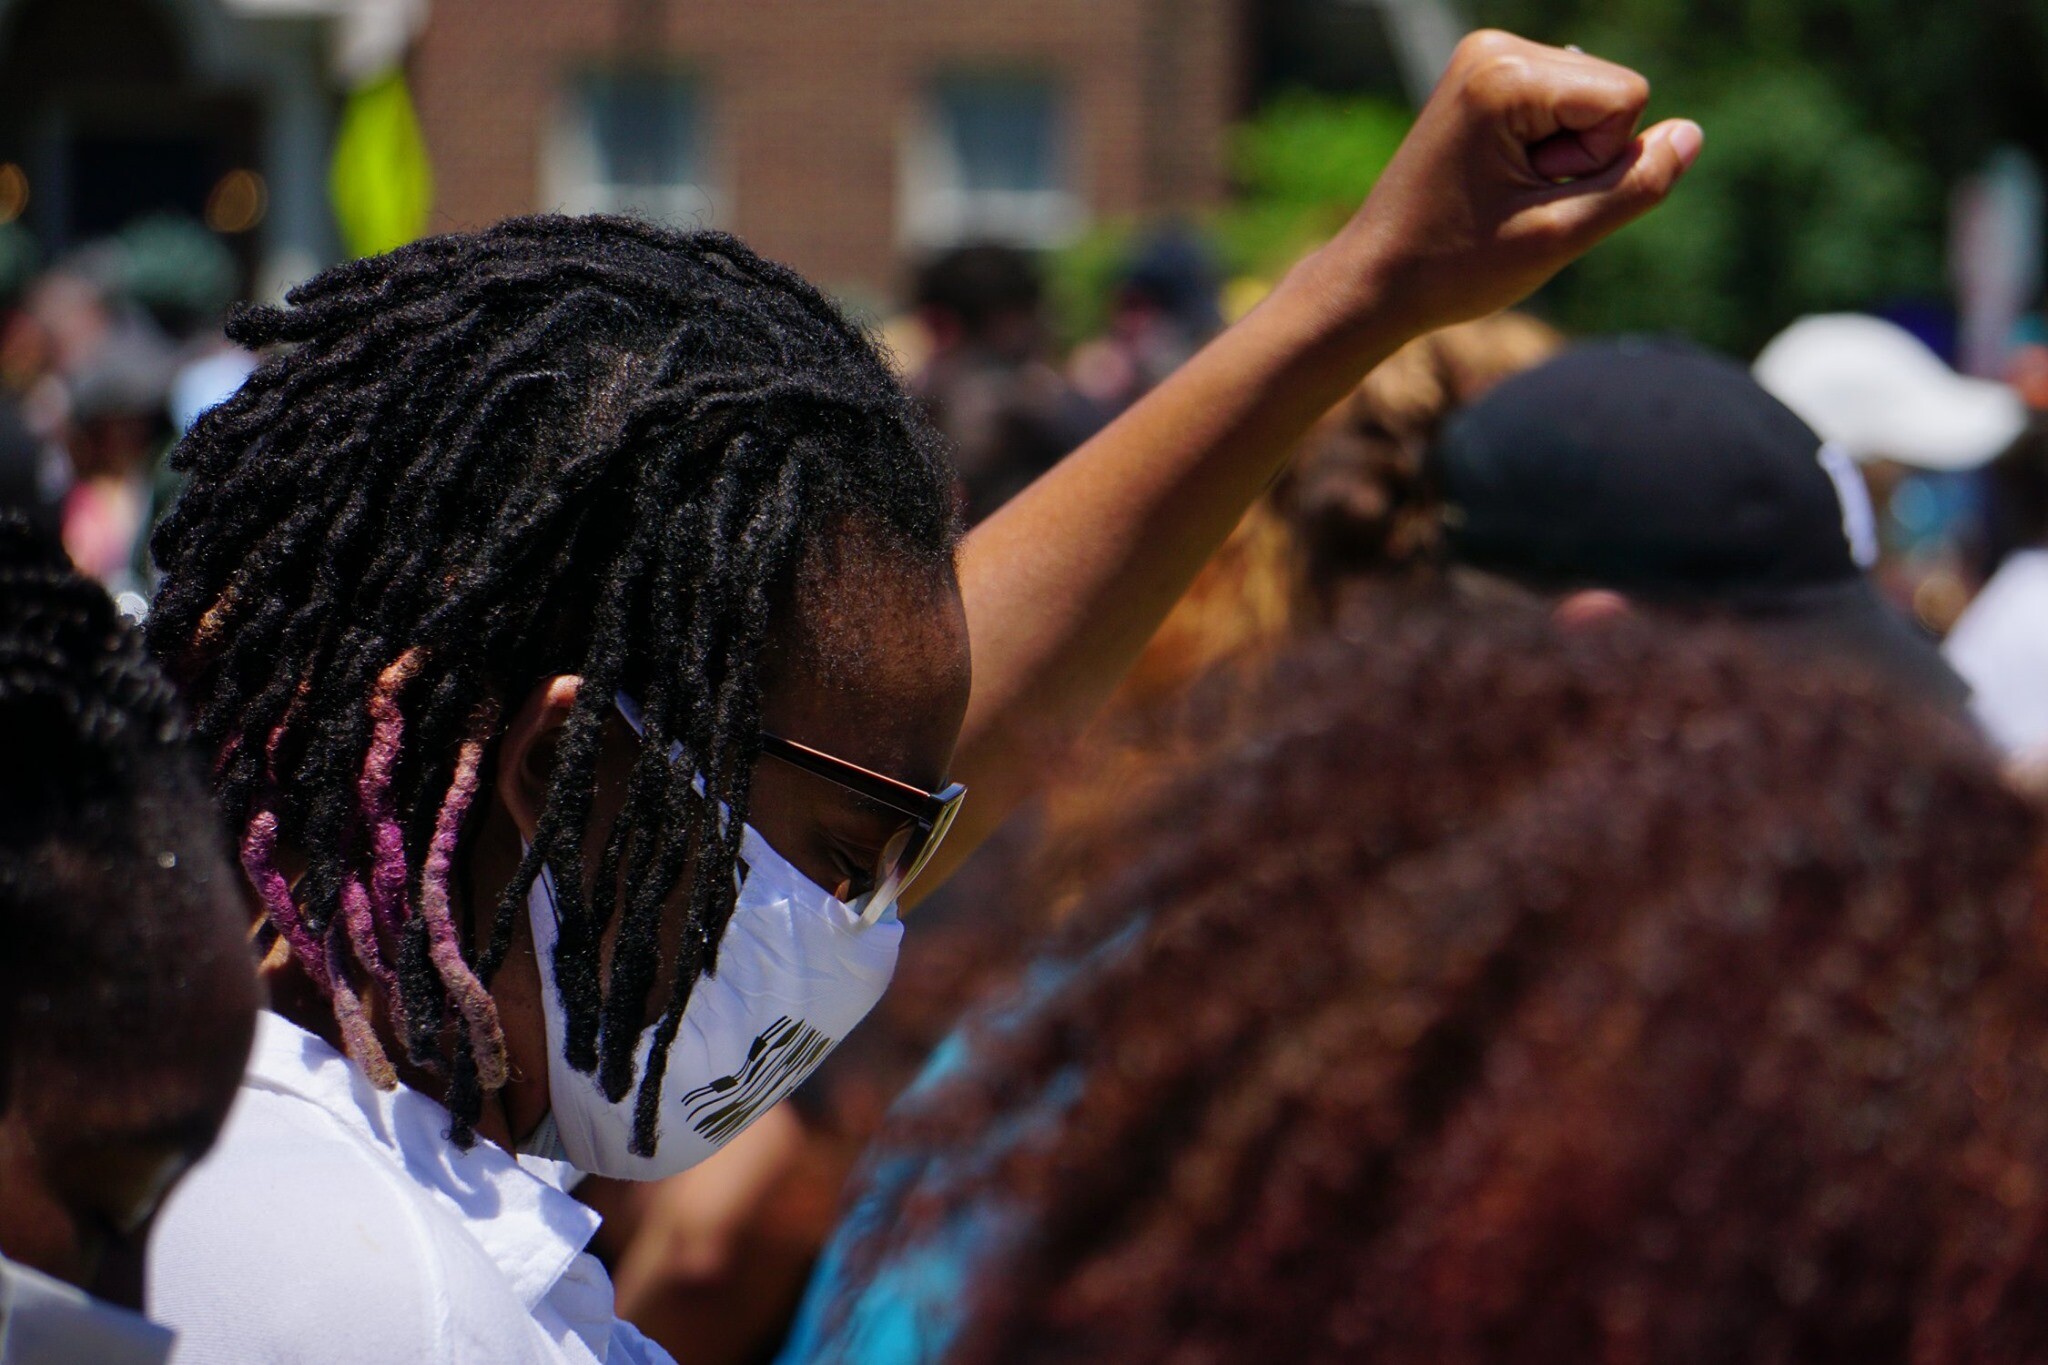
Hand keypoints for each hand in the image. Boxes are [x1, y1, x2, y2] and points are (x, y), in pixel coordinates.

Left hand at [1328, 31, 1701, 336]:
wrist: (1375, 280)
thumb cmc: (1455, 267)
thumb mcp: (1558, 236)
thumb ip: (1634, 185)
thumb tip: (1692, 135)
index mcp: (1504, 75)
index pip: (1627, 98)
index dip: (1597, 162)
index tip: (1530, 195)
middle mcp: (1493, 48)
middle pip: (1612, 93)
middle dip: (1581, 157)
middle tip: (1512, 199)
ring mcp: (1485, 59)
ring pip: (1592, 102)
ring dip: (1563, 158)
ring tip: (1501, 193)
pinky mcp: (1483, 79)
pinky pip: (1562, 107)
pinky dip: (1544, 151)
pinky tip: (1497, 181)